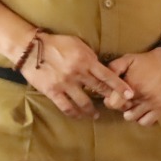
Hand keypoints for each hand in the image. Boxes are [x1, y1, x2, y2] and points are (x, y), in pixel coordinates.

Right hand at [19, 33, 133, 118]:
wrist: (30, 48)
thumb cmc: (56, 44)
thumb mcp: (78, 44)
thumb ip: (90, 56)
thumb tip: (102, 66)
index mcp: (86, 60)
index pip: (108, 76)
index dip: (120, 86)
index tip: (130, 94)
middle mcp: (78, 73)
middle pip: (99, 90)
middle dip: (110, 99)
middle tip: (118, 107)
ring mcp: (65, 83)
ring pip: (84, 102)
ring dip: (92, 110)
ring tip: (96, 114)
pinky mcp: (52, 91)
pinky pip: (66, 106)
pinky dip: (74, 113)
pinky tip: (79, 116)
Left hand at [106, 48, 160, 126]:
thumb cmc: (147, 61)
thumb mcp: (128, 59)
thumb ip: (113, 68)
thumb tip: (101, 80)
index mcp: (133, 85)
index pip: (113, 104)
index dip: (110, 100)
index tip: (113, 95)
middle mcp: (143, 96)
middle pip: (122, 111)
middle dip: (120, 105)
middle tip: (124, 98)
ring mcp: (153, 104)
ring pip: (133, 118)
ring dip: (130, 112)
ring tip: (133, 104)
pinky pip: (146, 122)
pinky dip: (141, 118)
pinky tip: (141, 109)